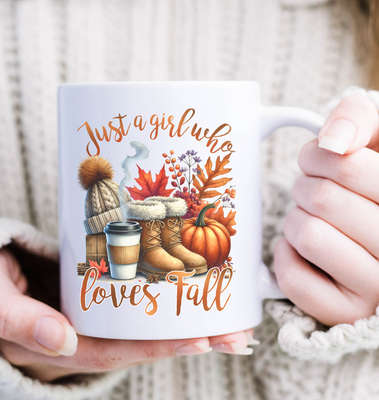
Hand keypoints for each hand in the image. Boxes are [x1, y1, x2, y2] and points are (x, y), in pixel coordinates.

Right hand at [0, 249, 255, 381]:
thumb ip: (17, 319)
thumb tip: (63, 340)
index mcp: (57, 345)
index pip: (114, 352)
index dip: (156, 349)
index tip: (199, 340)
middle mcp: (81, 337)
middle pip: (139, 344)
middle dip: (187, 341)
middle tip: (235, 336)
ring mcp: (92, 317)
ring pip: (142, 327)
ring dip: (185, 325)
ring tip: (229, 322)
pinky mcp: (98, 296)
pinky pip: (134, 305)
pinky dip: (164, 305)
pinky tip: (193, 298)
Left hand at [274, 94, 378, 325]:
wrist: (366, 223)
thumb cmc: (366, 178)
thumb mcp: (375, 136)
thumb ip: (358, 119)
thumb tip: (332, 142)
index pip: (346, 165)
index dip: (316, 155)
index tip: (322, 160)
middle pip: (322, 198)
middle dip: (305, 186)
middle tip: (315, 192)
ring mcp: (378, 289)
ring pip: (308, 235)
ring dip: (296, 219)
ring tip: (313, 220)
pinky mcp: (344, 311)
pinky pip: (293, 278)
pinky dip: (286, 255)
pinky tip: (302, 249)